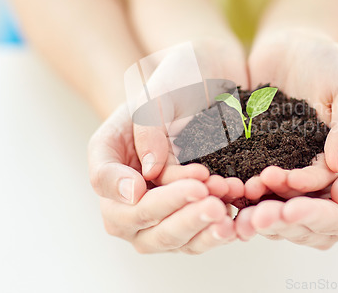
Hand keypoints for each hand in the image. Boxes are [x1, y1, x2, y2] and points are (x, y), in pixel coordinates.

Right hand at [88, 105, 235, 252]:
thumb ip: (148, 127)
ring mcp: (154, 220)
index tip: (142, 184)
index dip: (121, 186)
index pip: (104, 180)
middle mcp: (125, 200)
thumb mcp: (157, 97)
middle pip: (138, 221)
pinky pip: (198, 240)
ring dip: (197, 225)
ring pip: (170, 239)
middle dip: (174, 211)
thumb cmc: (169, 98)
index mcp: (108, 163)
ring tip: (221, 208)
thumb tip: (151, 171)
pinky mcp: (186, 227)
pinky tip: (233, 224)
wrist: (196, 107)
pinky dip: (215, 233)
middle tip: (204, 196)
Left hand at [245, 29, 337, 199]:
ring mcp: (310, 179)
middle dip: (310, 216)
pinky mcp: (279, 177)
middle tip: (283, 212)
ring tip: (254, 210)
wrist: (285, 55)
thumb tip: (336, 166)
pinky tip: (239, 197)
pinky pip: (271, 200)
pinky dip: (257, 204)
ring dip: (279, 217)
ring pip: (302, 215)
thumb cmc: (322, 63)